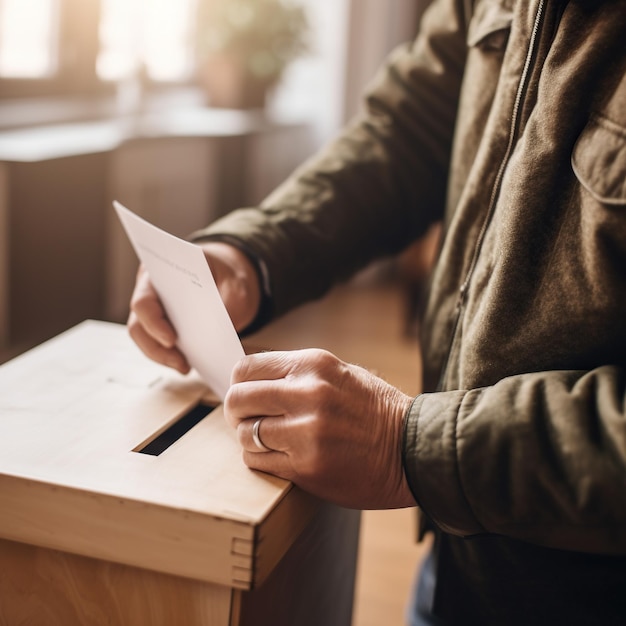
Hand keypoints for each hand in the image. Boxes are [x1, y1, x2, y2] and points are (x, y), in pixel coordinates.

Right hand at [127, 242, 260, 373]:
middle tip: (182, 364)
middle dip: (158, 349)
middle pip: (139, 326)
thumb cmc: (227, 274)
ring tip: (185, 368)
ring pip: (145, 339)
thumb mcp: (237, 284)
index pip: (144, 301)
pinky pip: (157, 345)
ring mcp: (153, 310)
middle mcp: (149, 292)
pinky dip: (170, 357)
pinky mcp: (161, 326)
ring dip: (163, 357)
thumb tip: (220, 332)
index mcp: (160, 273)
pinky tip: (188, 364)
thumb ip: (230, 302)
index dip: (153, 323)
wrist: (228, 277)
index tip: (172, 340)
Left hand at [224, 349, 415, 508]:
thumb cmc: (375, 410)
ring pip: (245, 434)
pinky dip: (261, 460)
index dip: (238, 384)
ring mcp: (306, 431)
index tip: (244, 395)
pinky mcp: (307, 466)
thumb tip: (251, 379)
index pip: (247, 368)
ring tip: (269, 442)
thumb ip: (296, 373)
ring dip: (250, 439)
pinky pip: (258, 461)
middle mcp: (308, 394)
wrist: (413, 448)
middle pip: (237, 399)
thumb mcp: (338, 374)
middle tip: (247, 421)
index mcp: (314, 365)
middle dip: (236, 412)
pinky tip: (280, 458)